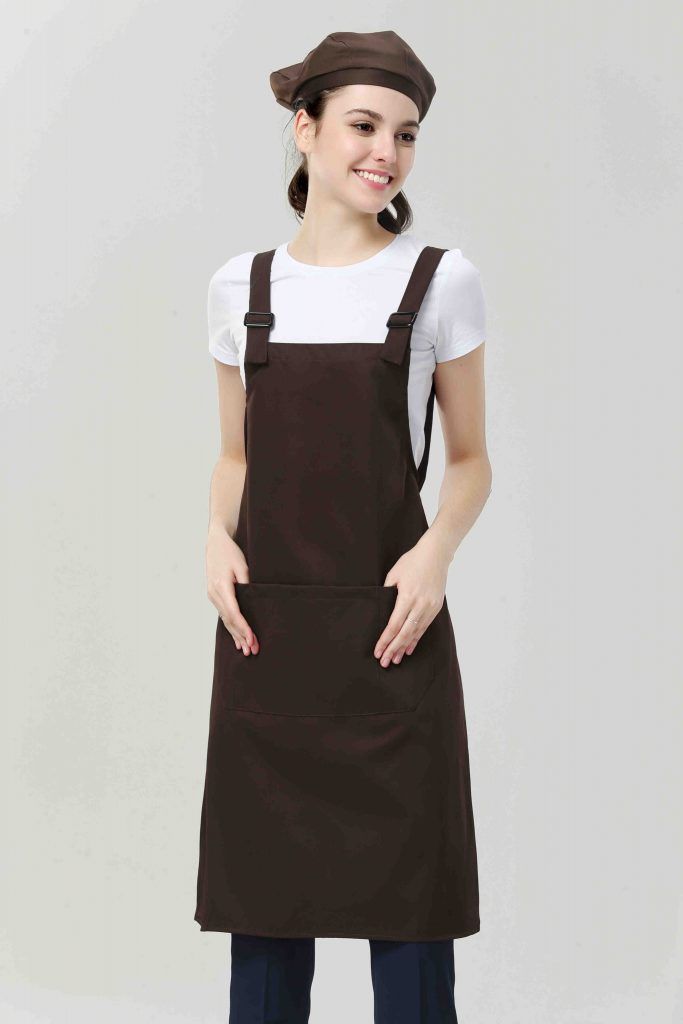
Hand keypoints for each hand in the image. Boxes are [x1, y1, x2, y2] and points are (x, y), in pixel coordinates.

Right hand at [206, 524, 258, 655]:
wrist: (215, 543)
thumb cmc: (230, 552)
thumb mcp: (242, 565)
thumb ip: (247, 583)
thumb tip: (255, 600)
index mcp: (221, 586)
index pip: (234, 613)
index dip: (244, 628)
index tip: (253, 639)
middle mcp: (214, 594)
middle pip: (229, 620)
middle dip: (242, 636)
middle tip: (253, 650)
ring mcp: (212, 596)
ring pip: (226, 620)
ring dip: (236, 635)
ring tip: (246, 650)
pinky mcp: (214, 596)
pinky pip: (223, 615)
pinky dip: (231, 627)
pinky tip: (236, 639)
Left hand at [374, 533, 448, 668]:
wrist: (436, 554)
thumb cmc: (412, 561)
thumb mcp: (394, 574)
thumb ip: (387, 592)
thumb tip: (382, 609)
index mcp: (407, 597)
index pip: (393, 625)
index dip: (385, 640)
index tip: (378, 651)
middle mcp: (420, 605)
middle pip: (404, 633)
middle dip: (393, 649)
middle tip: (384, 663)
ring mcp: (430, 607)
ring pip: (415, 633)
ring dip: (404, 647)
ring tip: (396, 659)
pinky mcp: (436, 608)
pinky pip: (424, 627)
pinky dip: (416, 639)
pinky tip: (409, 648)